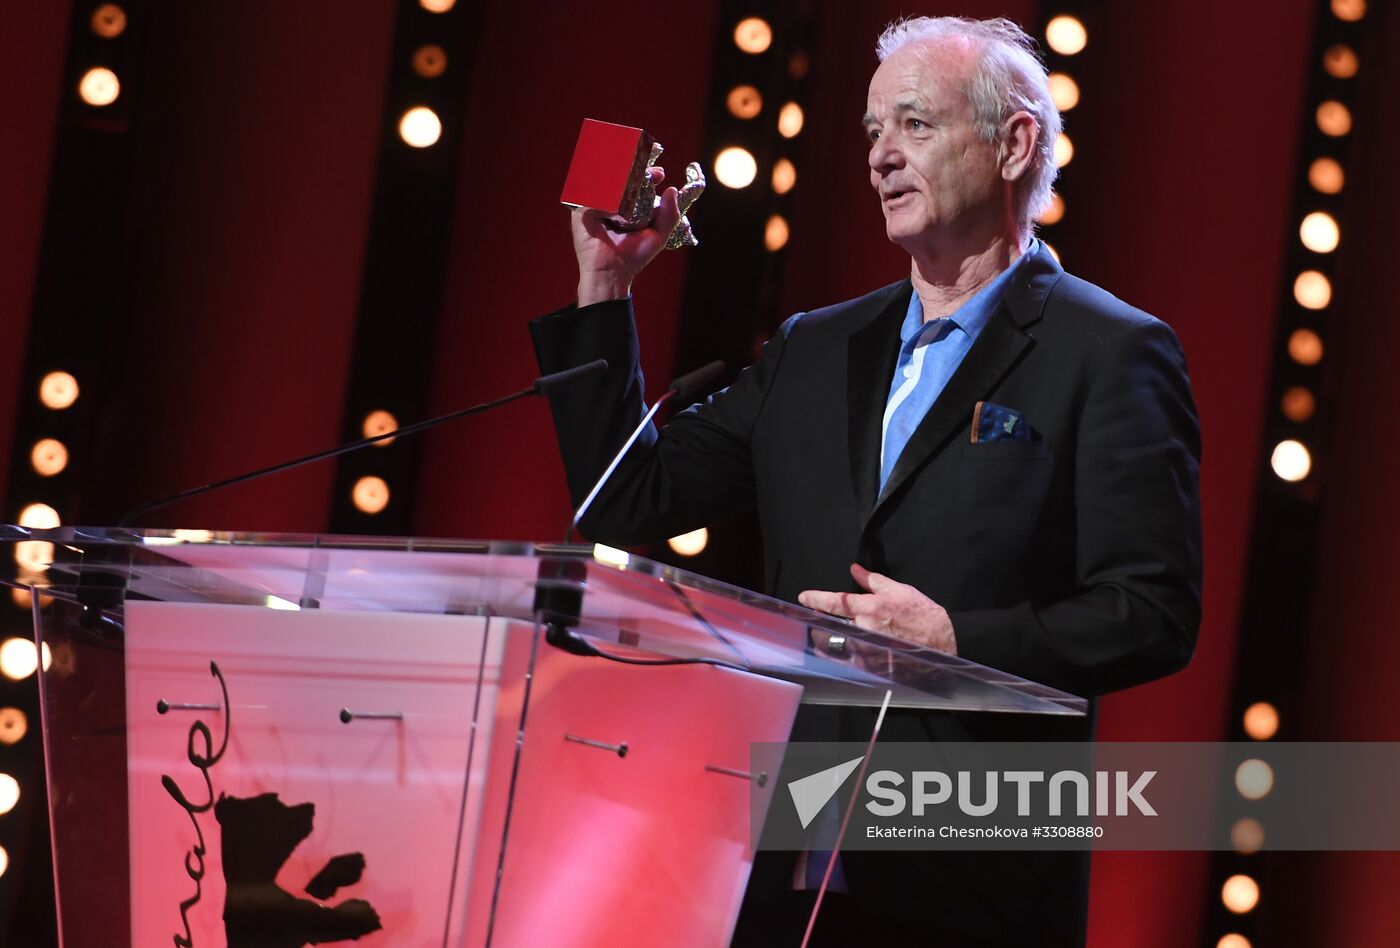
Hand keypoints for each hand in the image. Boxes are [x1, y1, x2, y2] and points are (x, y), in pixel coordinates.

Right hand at [574, 167, 681, 305]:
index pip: (634, 182)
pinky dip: (602, 194)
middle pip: (618, 178)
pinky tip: (615, 199)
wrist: (614, 274)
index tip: (660, 173)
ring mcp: (594, 206)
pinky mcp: (580, 213)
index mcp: (626, 205)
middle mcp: (609, 203)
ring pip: (603, 183)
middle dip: (632, 168)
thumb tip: (672, 189)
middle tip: (647, 169)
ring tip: (629, 172)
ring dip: (615, 174)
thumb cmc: (634, 257)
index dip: (647, 173)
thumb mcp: (658, 234)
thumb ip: (669, 214)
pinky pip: (591, 196)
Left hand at [798, 563, 956, 654]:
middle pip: (830, 627)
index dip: (815, 598)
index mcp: (869, 608)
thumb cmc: (922, 614)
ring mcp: (867, 650)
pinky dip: (844, 656)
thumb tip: (854, 569)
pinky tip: (846, 652)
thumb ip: (873, 580)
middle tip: (817, 620)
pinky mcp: (873, 666)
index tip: (803, 597)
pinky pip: (850, 661)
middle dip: (821, 623)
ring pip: (838, 645)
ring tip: (827, 638)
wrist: (943, 642)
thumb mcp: (899, 590)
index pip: (834, 602)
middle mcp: (864, 629)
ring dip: (829, 641)